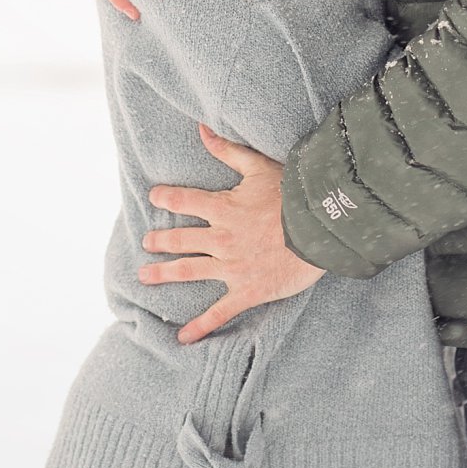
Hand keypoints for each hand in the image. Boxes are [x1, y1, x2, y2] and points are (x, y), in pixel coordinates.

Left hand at [139, 126, 323, 344]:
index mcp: (223, 208)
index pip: (184, 201)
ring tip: (145, 277)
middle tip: (146, 242)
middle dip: (160, 241)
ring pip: (190, 271)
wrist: (321, 228)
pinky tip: (183, 337)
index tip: (153, 197)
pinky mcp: (248, 290)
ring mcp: (232, 267)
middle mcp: (222, 239)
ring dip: (165, 274)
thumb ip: (227, 150)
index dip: (166, 198)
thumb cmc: (293, 194)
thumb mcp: (259, 166)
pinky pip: (220, 312)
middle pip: (181, 239)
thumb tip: (201, 129)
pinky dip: (201, 326)